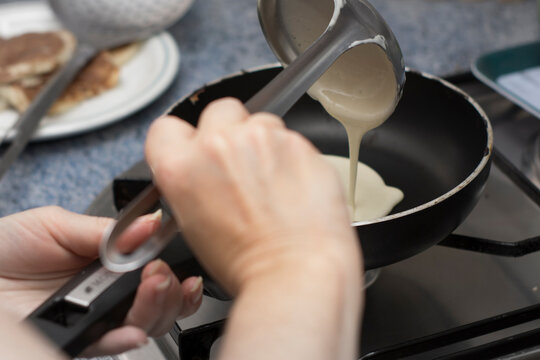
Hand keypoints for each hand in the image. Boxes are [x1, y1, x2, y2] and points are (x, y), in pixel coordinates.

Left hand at [0, 206, 202, 356]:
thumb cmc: (6, 248)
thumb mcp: (57, 226)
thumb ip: (107, 229)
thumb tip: (152, 222)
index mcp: (110, 263)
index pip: (155, 269)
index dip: (172, 268)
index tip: (172, 258)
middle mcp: (107, 294)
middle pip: (158, 300)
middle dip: (170, 289)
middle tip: (161, 274)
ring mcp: (94, 318)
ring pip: (142, 324)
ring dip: (156, 308)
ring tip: (152, 287)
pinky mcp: (74, 340)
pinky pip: (107, 344)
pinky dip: (124, 339)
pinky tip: (133, 329)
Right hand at [145, 98, 360, 293]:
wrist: (298, 271)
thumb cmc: (249, 264)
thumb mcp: (193, 227)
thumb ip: (190, 184)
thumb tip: (200, 171)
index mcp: (181, 166)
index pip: (166, 128)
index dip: (180, 141)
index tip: (193, 149)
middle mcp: (219, 144)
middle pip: (217, 112)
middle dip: (226, 132)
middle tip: (239, 165)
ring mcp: (263, 138)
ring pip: (258, 121)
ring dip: (261, 142)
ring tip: (270, 181)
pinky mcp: (299, 142)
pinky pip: (289, 138)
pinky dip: (289, 156)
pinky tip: (292, 186)